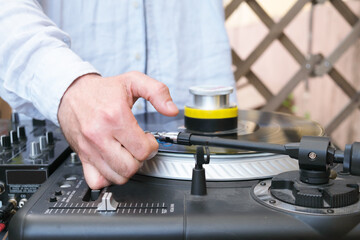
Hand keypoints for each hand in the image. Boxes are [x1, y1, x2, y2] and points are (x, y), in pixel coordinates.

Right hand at [57, 71, 178, 188]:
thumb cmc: (102, 90)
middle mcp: (100, 135)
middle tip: (138, 148)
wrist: (72, 92)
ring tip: (127, 154)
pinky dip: (108, 178)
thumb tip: (172, 109)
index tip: (148, 139)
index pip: (143, 150)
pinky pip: (96, 182)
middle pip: (131, 167)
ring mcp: (90, 148)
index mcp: (115, 117)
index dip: (152, 146)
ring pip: (116, 177)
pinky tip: (113, 164)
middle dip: (141, 159)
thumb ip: (157, 92)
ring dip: (127, 169)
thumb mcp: (133, 81)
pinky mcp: (82, 157)